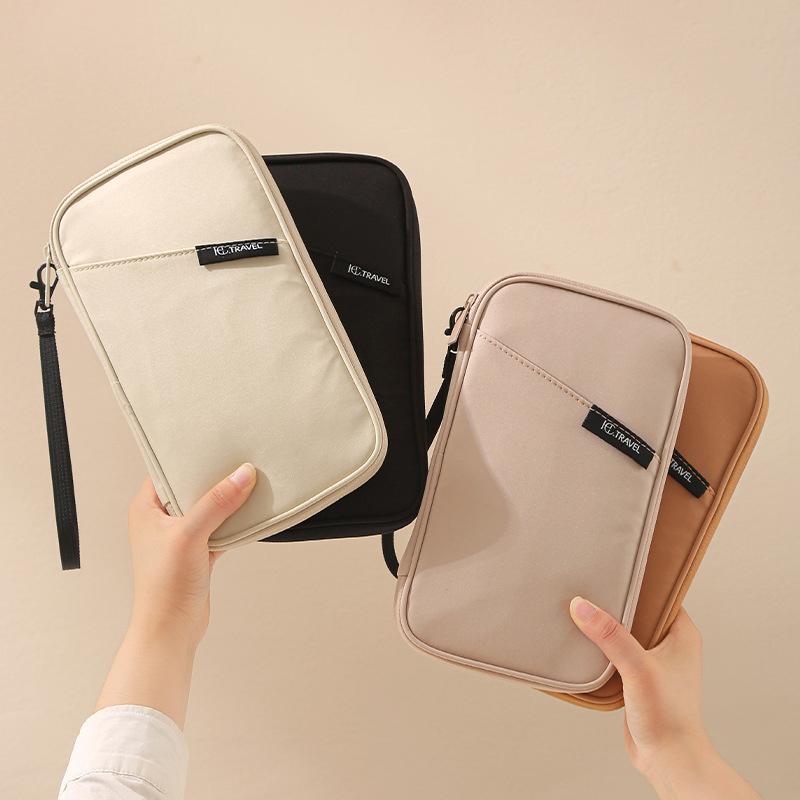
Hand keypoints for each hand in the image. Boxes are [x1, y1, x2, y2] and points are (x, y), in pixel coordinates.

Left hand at [127, 463, 255, 649]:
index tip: (214, 443)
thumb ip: (217, 502)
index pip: (166, 470)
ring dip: (227, 500)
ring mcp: (181, 536)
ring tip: (249, 481)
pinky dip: (234, 522)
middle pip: (192, 487)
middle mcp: (161, 520)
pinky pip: (220, 527)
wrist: (171, 630)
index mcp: (146, 509)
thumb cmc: (163, 586)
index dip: (189, 456)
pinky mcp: (198, 552)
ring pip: (209, 508)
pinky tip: (250, 513)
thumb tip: (243, 474)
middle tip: (237, 459)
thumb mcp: (189, 535)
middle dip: (215, 476)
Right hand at [569, 598, 760, 798]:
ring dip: (605, 627)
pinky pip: (616, 653)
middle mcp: (670, 644)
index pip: (659, 593)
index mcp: (682, 634)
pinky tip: (582, 641)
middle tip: (589, 584)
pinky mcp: (637, 679)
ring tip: (581, 609)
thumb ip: (610, 636)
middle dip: (614, 602)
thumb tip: (581, 605)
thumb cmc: (668, 716)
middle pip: (637, 611)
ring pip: (624, 633)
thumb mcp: (637, 668)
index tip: (613, 567)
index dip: (637, 581)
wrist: (668, 760)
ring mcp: (653, 662)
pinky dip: (600, 648)